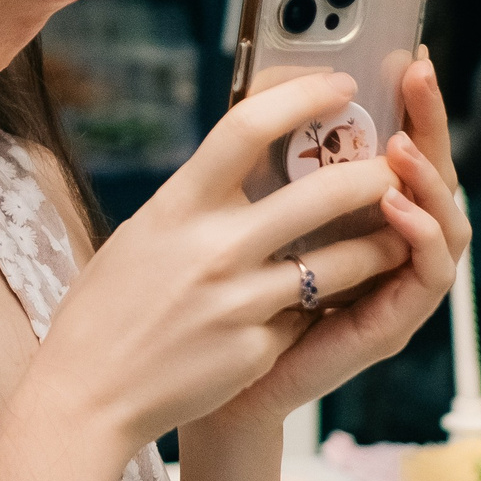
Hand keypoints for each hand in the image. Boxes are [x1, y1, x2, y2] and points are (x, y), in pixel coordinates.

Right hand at [33, 71, 412, 454]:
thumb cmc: (109, 307)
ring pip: (341, 262)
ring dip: (378, 246)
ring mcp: (239, 301)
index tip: (339, 86)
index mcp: (177, 206)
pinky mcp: (257, 348)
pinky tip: (321, 309)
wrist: (87, 394)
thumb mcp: (144, 235)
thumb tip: (248, 161)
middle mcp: (213, 247)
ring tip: (393, 237)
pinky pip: (308, 316)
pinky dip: (318, 308)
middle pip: (321, 193)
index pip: (247, 127)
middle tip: (393, 169)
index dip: (303, 95)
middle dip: (372, 177)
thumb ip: (196, 201)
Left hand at [202, 53, 470, 435]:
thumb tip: (271, 84)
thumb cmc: (222, 290)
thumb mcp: (249, 210)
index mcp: (360, 213)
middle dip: (431, 121)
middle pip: (435, 176)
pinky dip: (421, 238)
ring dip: (430, 179)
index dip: (408, 103)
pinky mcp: (390, 324)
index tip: (404, 52)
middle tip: (417, 75)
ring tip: (403, 147)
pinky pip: (430, 277)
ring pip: (448, 223)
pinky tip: (398, 208)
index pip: (400, 149)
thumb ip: (274, 161)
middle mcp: (390, 245)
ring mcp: (396, 285)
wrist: (201, 376)